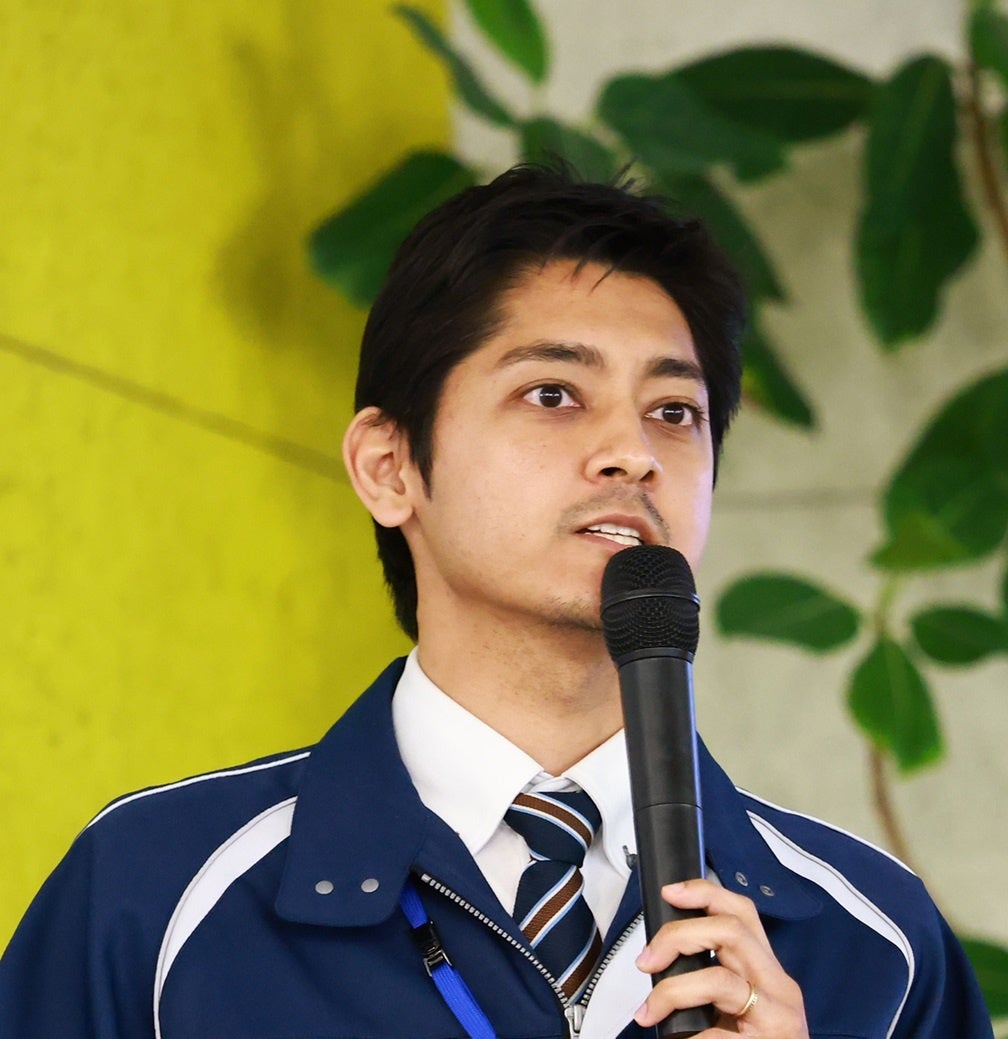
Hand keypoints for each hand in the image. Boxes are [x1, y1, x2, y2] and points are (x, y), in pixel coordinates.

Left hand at [633, 879, 808, 1036]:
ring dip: (672, 991)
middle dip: (678, 936)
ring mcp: (778, 1018)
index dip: (705, 893)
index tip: (669, 893)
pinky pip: (715, 1034)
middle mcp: (780, 988)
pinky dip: (689, 1038)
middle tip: (647, 961)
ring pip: (719, 979)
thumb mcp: (737, 1005)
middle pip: (731, 930)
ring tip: (649, 1012)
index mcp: (769, 971)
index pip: (742, 912)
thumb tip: (662, 954)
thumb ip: (714, 976)